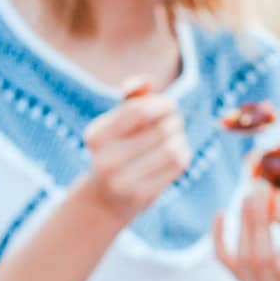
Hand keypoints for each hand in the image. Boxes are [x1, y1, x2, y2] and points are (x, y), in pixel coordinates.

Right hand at [77, 78, 190, 222]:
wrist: (107, 199)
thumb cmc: (118, 151)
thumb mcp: (117, 124)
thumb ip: (131, 100)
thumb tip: (145, 81)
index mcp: (96, 135)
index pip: (139, 110)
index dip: (162, 104)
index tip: (169, 106)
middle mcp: (104, 158)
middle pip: (160, 128)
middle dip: (175, 121)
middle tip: (175, 123)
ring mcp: (122, 180)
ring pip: (172, 147)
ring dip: (180, 139)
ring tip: (175, 139)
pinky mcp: (141, 194)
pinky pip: (177, 165)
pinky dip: (183, 154)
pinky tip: (176, 155)